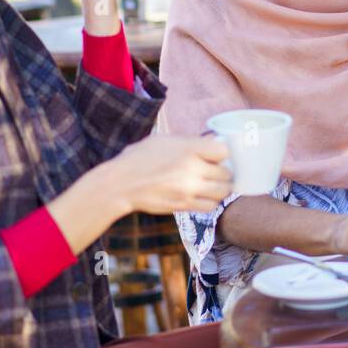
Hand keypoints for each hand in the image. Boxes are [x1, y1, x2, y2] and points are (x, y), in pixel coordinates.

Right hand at [107, 134, 231, 215]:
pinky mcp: (184, 205)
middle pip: (226, 173)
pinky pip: (211, 206)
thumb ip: (190, 142)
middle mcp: (192, 168)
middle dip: (222, 172)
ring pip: (223, 191)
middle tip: (214, 172)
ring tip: (212, 185)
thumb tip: (213, 142)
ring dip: (220, 188)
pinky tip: (203, 196)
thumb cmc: (140, 159)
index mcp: (188, 148)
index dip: (221, 154)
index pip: (223, 151)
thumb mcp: (164, 140)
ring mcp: (189, 188)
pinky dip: (211, 202)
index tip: (215, 156)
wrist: (121, 184)